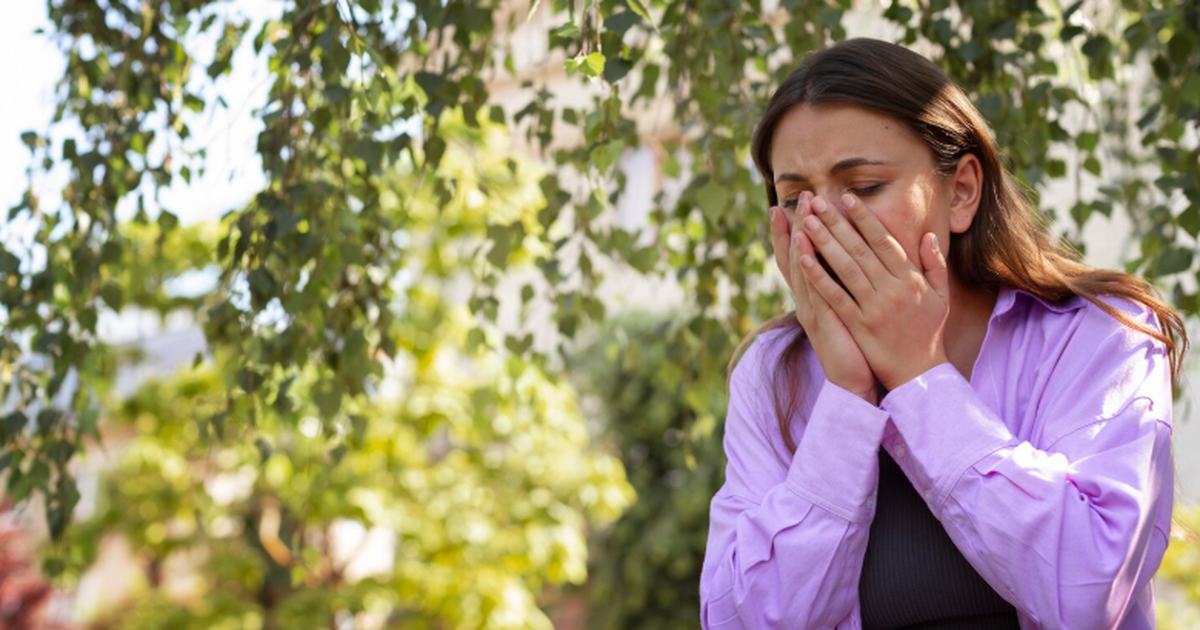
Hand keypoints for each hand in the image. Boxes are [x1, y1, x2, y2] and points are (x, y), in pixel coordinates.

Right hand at [770, 191, 877, 402]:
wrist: (854, 382)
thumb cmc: (856, 347)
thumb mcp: (850, 310)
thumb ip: (848, 285)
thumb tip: (853, 259)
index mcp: (816, 296)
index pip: (801, 257)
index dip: (794, 232)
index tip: (792, 206)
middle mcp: (808, 299)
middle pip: (797, 257)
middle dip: (799, 226)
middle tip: (801, 197)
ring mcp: (812, 309)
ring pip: (802, 268)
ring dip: (800, 239)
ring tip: (801, 212)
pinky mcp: (821, 321)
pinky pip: (812, 290)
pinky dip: (806, 268)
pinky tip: (804, 248)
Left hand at [796, 192, 949, 390]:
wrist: (919, 373)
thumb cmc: (928, 332)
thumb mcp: (940, 296)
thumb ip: (934, 264)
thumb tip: (927, 236)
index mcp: (909, 279)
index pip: (883, 241)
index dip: (864, 218)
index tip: (847, 198)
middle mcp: (891, 290)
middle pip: (860, 249)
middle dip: (837, 223)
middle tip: (818, 202)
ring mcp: (874, 308)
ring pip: (845, 268)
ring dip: (824, 243)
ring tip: (806, 222)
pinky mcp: (858, 325)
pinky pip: (835, 296)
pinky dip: (818, 276)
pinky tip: (803, 259)